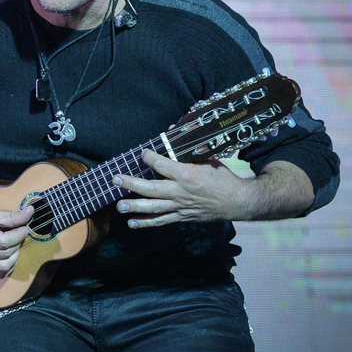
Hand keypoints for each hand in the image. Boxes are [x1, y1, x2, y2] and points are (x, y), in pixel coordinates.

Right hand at [0, 204, 33, 279]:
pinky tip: (6, 255)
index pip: (7, 241)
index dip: (20, 234)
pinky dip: (7, 266)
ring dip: (15, 255)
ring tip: (12, 244)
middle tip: (18, 233)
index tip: (24, 226)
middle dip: (18, 243)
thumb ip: (11, 217)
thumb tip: (30, 212)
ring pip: (5, 266)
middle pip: (7, 254)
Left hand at [113, 150, 249, 227]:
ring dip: (134, 206)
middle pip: (150, 188)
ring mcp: (179, 206)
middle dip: (131, 184)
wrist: (237, 202)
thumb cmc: (222, 177)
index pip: (162, 164)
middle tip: (115, 179)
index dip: (149, 157)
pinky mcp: (181, 217)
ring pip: (153, 207)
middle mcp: (180, 191)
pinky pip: (161, 221)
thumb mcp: (208, 158)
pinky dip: (146, 222)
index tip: (142, 153)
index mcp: (187, 174)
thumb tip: (173, 129)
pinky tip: (131, 222)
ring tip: (119, 205)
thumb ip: (188, 147)